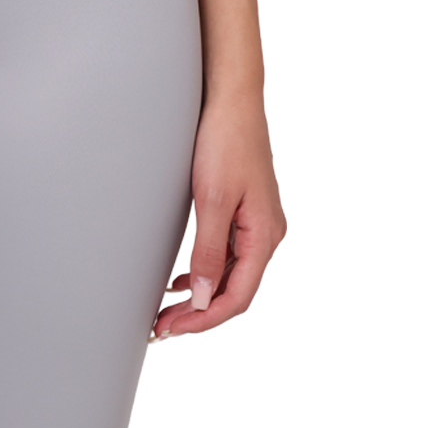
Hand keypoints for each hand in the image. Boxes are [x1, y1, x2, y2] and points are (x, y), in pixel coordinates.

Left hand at [150, 94, 285, 340]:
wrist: (231, 99)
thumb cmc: (226, 140)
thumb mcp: (212, 200)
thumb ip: (209, 252)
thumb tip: (204, 298)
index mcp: (264, 235)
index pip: (237, 296)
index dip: (204, 318)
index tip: (173, 328)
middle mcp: (265, 233)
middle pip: (234, 289)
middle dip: (198, 312)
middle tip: (162, 326)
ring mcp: (256, 222)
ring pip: (229, 274)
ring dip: (201, 294)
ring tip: (168, 310)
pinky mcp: (245, 210)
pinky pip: (228, 254)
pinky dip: (206, 271)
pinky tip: (185, 279)